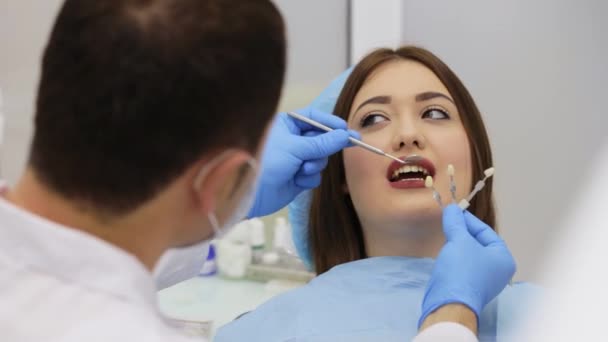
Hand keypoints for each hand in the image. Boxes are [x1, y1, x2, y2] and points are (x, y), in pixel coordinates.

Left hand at [248, 107, 358, 217]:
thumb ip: (323, 142)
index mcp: (286, 125)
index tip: (346, 130)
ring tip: (301, 170)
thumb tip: (346, 135)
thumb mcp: (296, 148)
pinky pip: (314, 174)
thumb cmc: (268, 161)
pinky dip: (308, 178)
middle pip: (321, 139)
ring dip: (314, 165)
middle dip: (324, 147)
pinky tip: (297, 181)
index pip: (313, 118)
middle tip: (348, 144)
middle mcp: (291, 140)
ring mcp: (295, 159)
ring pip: (320, 158)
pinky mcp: (297, 177)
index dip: (330, 123)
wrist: (251, 193)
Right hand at [419, 204, 515, 326]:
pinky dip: (455, 256)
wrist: (448, 304)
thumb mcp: (459, 240)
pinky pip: (464, 266)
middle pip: (478, 243)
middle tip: (448, 221)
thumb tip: (451, 207)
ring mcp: (484, 281)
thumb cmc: (461, 270)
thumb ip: (456, 222)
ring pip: (470, 254)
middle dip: (462, 232)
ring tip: (445, 234)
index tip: (453, 211)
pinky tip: (445, 252)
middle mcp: (498, 270)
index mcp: (503, 258)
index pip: (486, 231)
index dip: (468, 220)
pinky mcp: (469, 287)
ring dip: (457, 244)